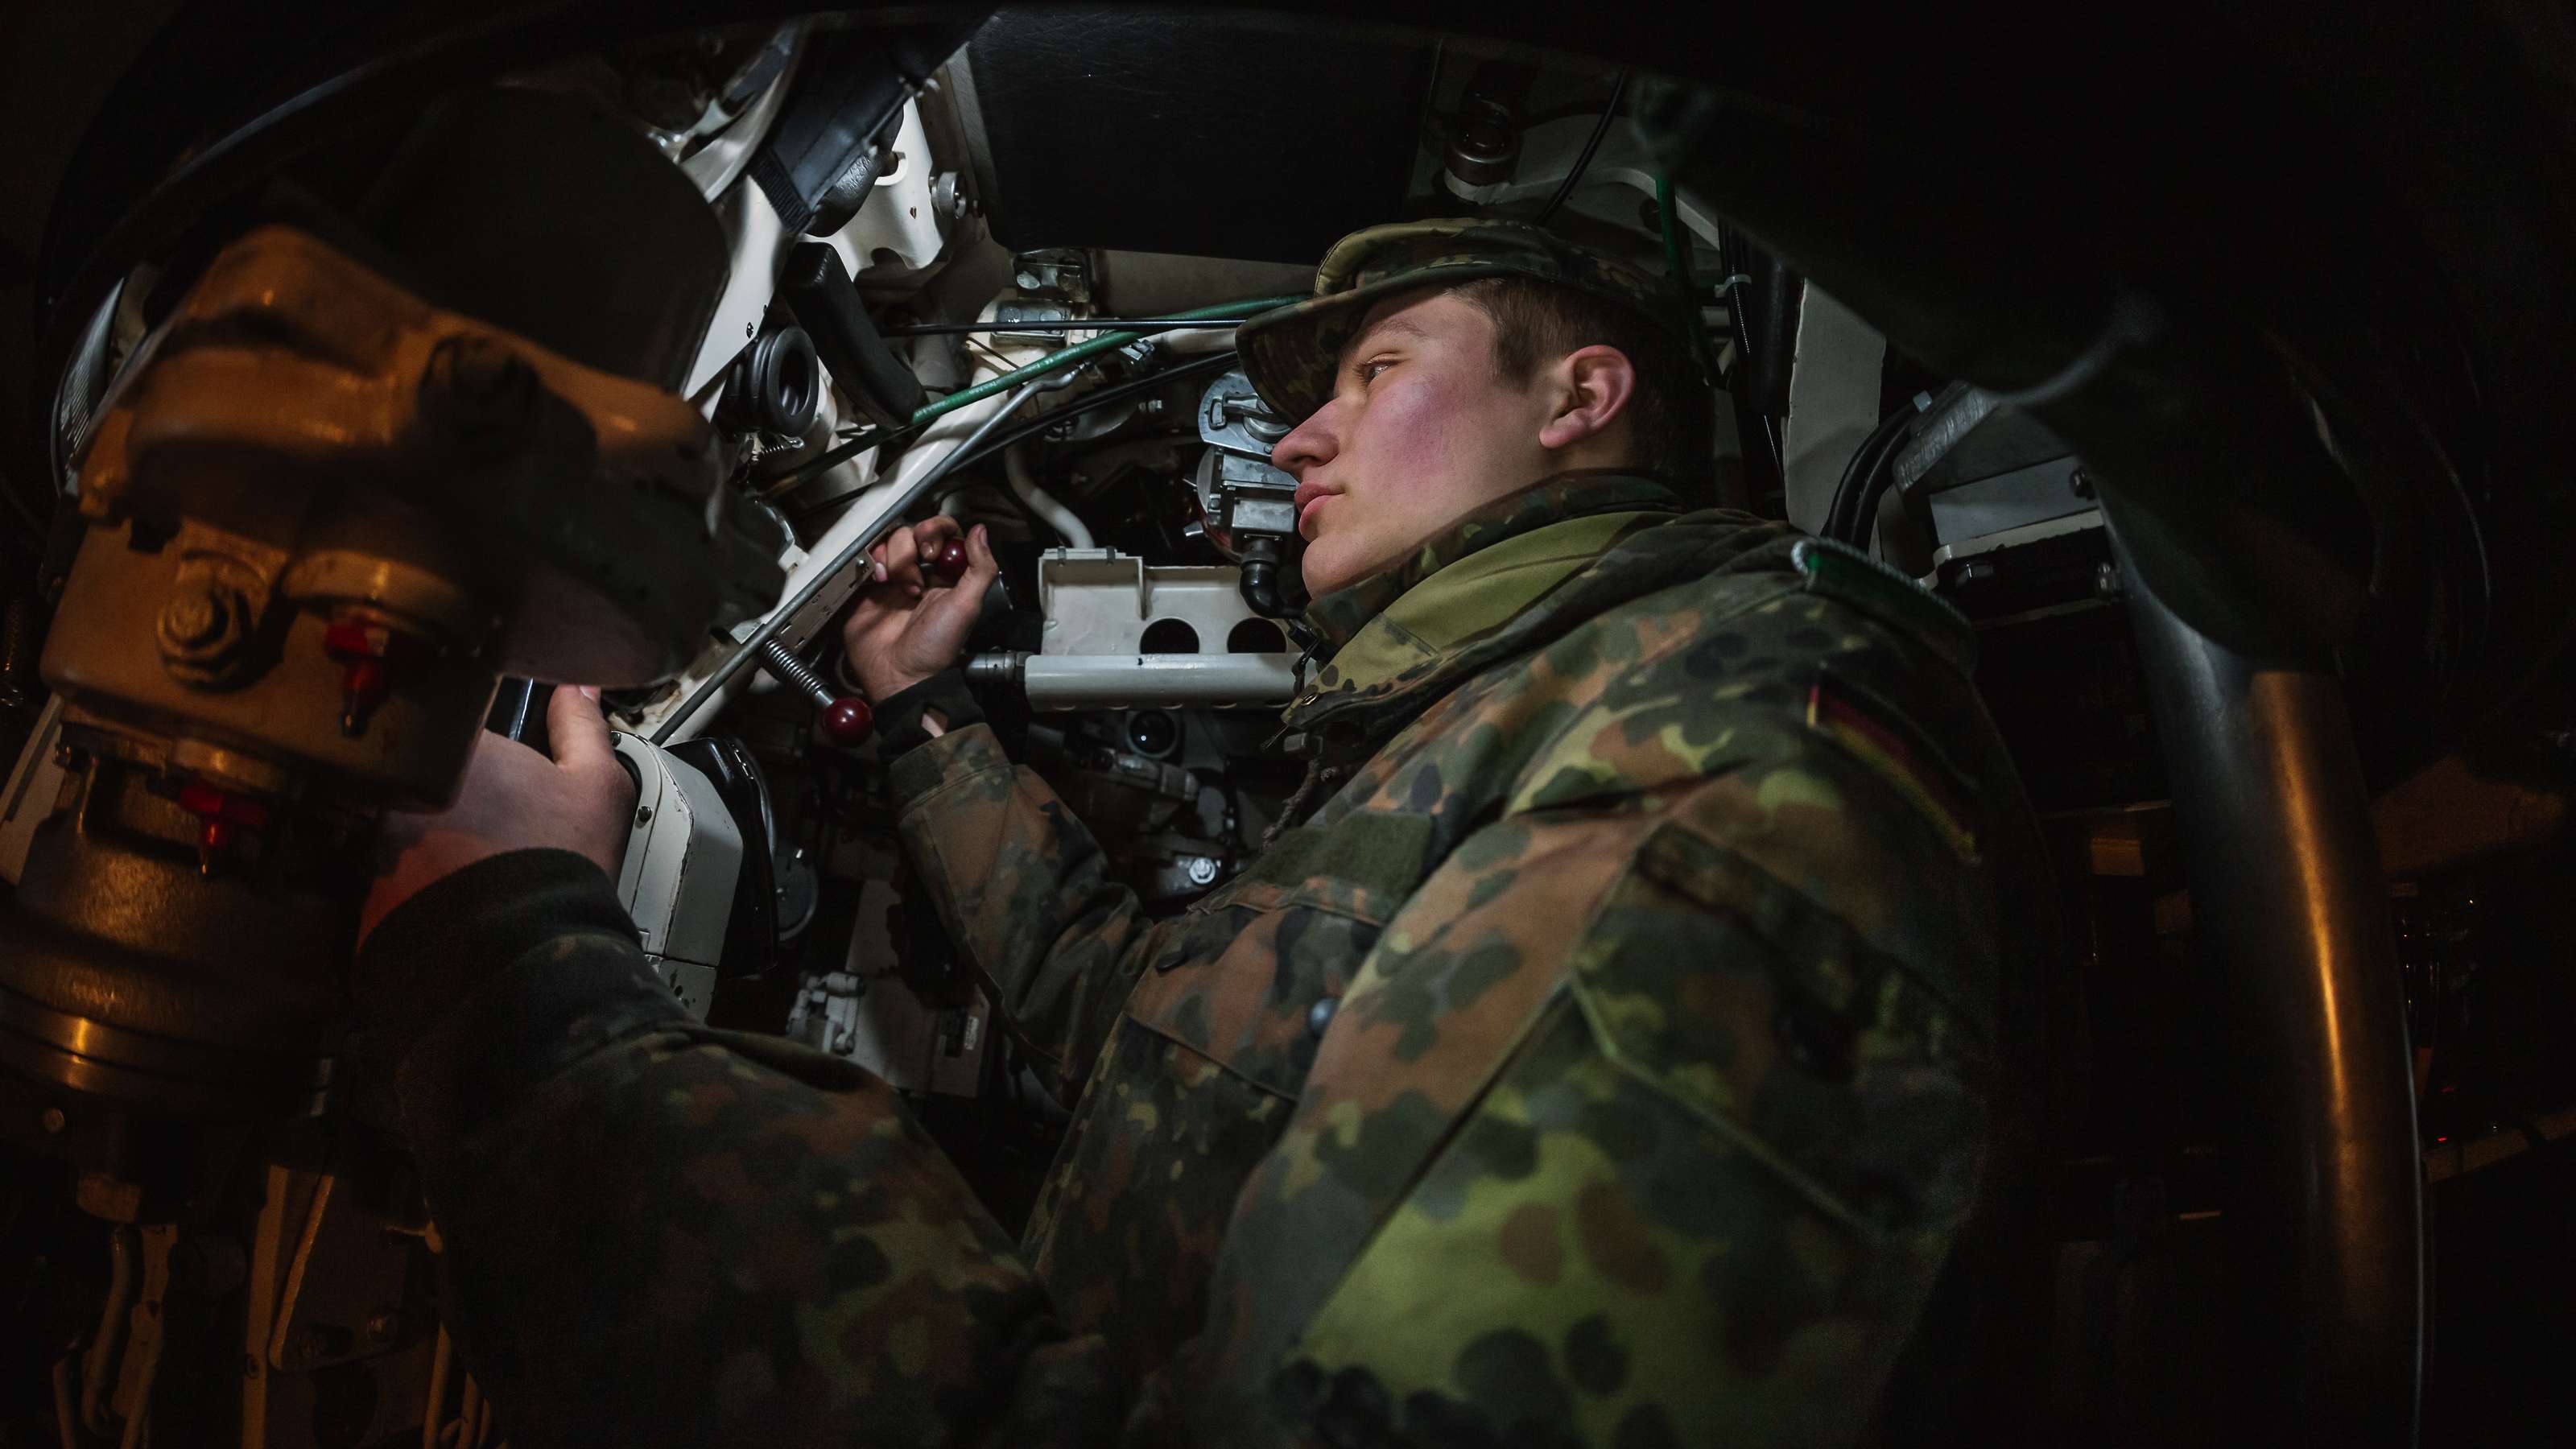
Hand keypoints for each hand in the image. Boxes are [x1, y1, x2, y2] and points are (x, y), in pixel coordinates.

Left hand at [358, 685, 638, 948]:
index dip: (471, 750)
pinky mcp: (359, 888)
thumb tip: (578, 689)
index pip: (447, 727)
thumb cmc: (560, 866)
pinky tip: (442, 893)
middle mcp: (400, 788)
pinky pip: (374, 873)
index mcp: (453, 750)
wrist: (524, 953)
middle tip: (481, 822)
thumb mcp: (596, 786)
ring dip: (416, 834)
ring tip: (462, 863)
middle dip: (437, 792)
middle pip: (412, 773)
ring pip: (390, 821)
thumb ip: (581, 727)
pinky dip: (402, 880)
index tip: (493, 774)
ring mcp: (371, 838)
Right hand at [840, 517, 999, 699]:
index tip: (933, 551)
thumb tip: (981, 532)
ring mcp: (894, 579)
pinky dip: (871, 562)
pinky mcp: (868, 587)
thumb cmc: (936, 648)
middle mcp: (920, 573)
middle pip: (912, 533)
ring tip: (897, 586)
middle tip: (914, 577)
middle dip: (911, 548)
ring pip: (889, 542)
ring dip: (894, 559)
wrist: (900, 675)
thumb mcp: (968, 606)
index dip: (937, 532)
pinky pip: (867, 558)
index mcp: (947, 575)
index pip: (944, 533)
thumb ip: (980, 567)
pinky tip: (878, 581)